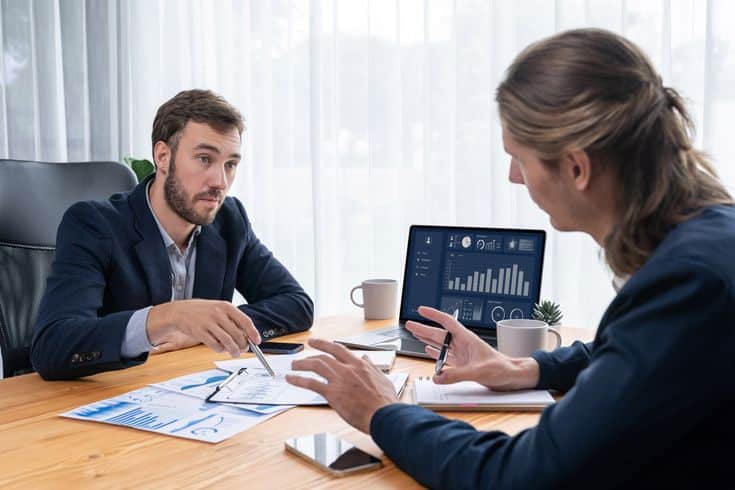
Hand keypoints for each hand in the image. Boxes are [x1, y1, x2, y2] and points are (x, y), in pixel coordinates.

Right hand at [146, 299, 259, 356]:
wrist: (178, 311)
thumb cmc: (201, 311)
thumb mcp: (218, 309)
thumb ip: (231, 320)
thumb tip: (245, 335)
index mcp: (226, 306)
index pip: (245, 320)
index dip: (253, 332)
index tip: (257, 341)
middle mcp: (218, 314)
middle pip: (237, 334)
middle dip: (243, 345)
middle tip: (243, 350)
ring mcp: (209, 323)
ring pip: (227, 341)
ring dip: (233, 350)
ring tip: (235, 353)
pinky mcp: (200, 332)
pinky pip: (215, 345)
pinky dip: (220, 349)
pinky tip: (219, 348)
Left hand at [285, 338, 398, 432]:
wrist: (384, 415)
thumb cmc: (385, 402)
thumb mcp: (382, 378)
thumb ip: (372, 367)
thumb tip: (367, 358)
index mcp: (360, 365)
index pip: (339, 349)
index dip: (325, 344)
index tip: (317, 342)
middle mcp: (348, 369)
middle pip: (325, 355)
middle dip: (312, 351)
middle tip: (304, 349)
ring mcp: (339, 380)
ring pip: (316, 365)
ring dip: (302, 364)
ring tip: (294, 365)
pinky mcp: (333, 393)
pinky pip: (311, 383)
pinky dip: (299, 380)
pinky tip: (292, 379)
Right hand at [405, 306, 539, 390]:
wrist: (513, 377)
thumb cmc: (502, 369)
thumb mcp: (478, 371)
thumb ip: (456, 374)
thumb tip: (437, 377)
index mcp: (467, 339)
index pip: (447, 322)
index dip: (434, 315)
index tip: (421, 310)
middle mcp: (463, 345)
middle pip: (439, 334)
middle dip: (424, 328)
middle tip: (410, 324)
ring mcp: (463, 354)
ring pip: (441, 345)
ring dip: (427, 340)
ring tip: (415, 335)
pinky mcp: (464, 365)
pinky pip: (446, 358)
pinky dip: (436, 355)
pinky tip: (429, 352)